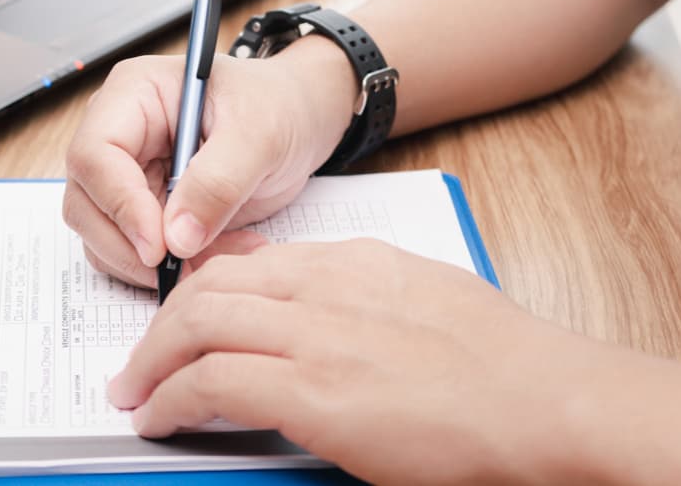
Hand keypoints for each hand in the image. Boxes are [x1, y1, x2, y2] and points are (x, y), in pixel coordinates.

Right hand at [63, 37, 356, 286]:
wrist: (299, 120)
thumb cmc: (278, 107)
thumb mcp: (260, 135)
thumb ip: (218, 182)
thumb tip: (175, 238)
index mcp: (133, 95)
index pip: (94, 155)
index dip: (120, 204)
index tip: (158, 245)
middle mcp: (118, 136)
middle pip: (85, 204)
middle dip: (129, 246)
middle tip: (183, 268)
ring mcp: (126, 176)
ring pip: (102, 237)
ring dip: (152, 265)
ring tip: (219, 256)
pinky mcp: (144, 211)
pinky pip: (134, 253)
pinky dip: (170, 269)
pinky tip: (216, 255)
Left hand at [106, 239, 609, 484]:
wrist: (545, 401)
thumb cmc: (508, 367)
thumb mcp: (431, 302)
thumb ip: (373, 301)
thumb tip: (338, 324)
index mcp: (356, 264)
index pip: (252, 261)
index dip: (203, 289)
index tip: (184, 314)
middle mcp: (326, 287)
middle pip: (210, 286)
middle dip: (162, 324)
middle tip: (142, 359)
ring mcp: (316, 336)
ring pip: (197, 324)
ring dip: (152, 360)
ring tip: (135, 391)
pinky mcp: (312, 393)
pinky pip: (210, 384)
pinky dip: (171, 400)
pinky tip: (160, 418)